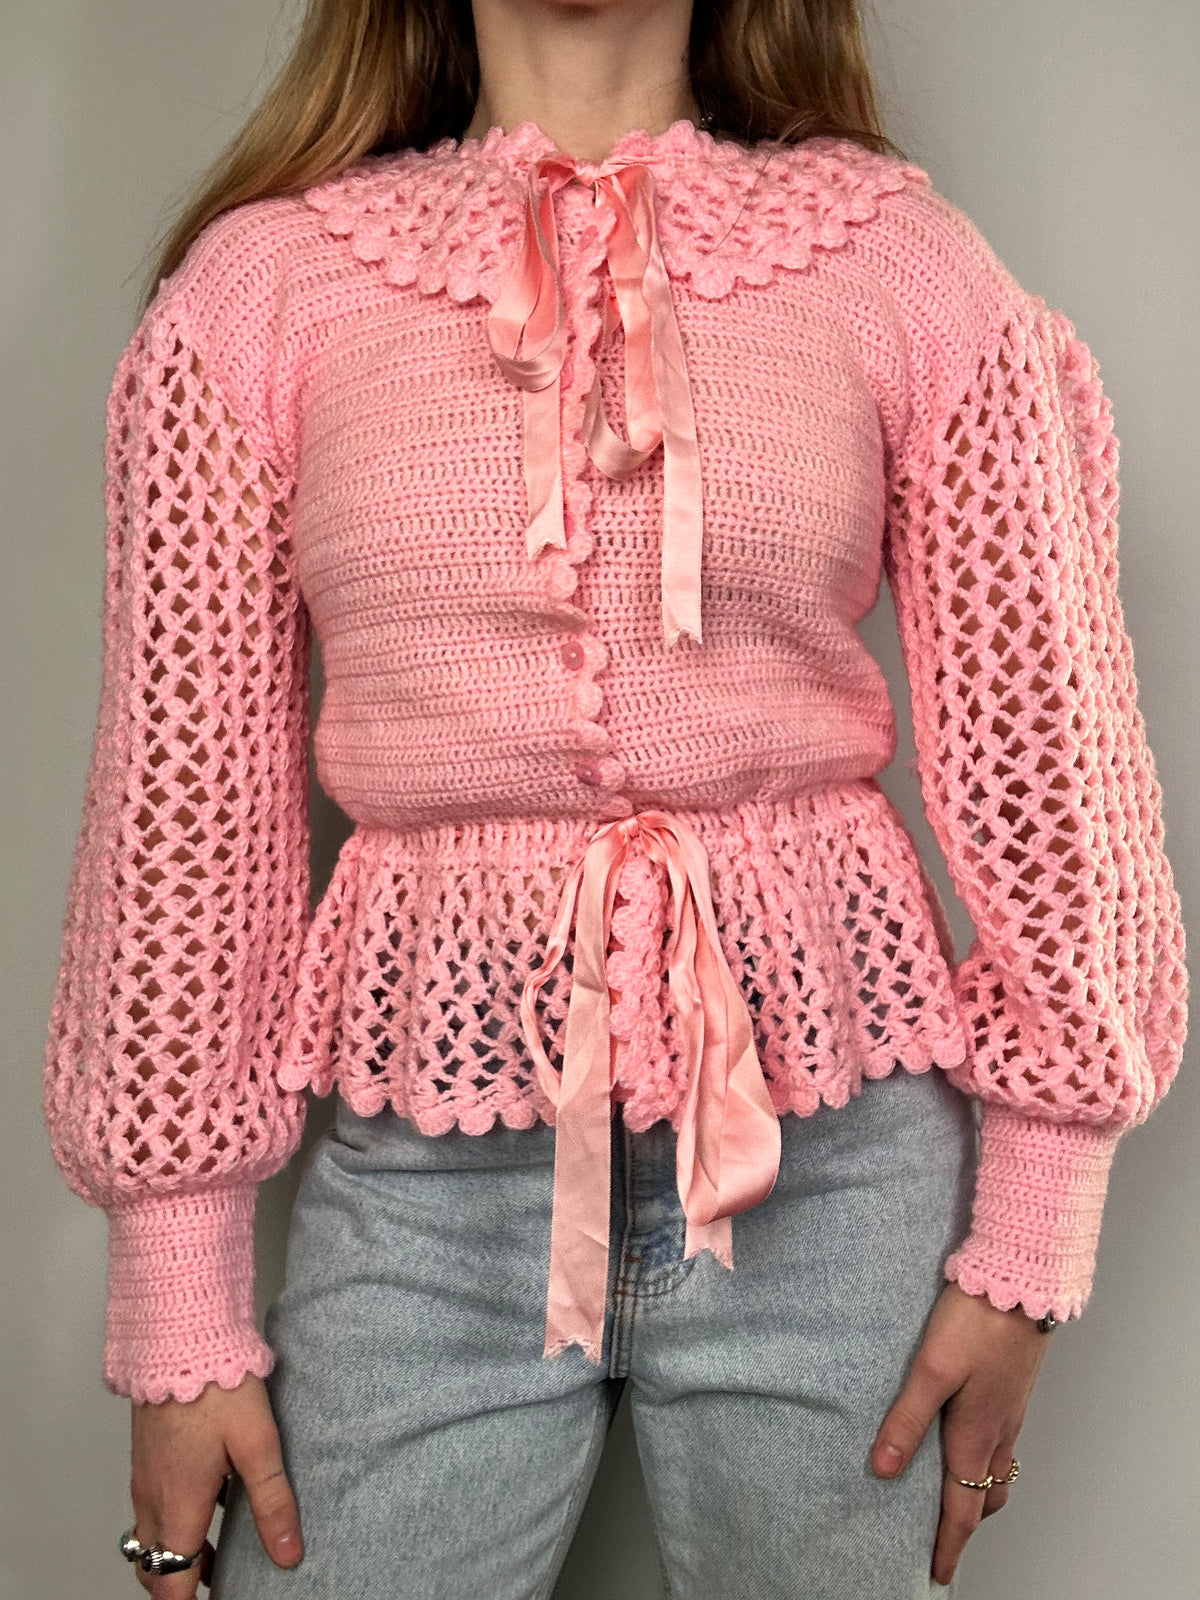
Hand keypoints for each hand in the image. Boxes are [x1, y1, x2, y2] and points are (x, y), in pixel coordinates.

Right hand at [128, 1371, 303, 1597]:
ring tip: (215, 1548)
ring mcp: (144, 1474)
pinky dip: (170, 1519)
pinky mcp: (145, 1452)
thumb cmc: (219, 1387)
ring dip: (175, 1550)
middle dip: (178, 1581)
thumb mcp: (258, 1445)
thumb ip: (272, 1502)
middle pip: (153, 1564)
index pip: (169, 1580)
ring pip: (149, 1534)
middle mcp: (151, 1496)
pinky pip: (149, 1503)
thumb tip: (288, 1556)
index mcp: (178, 1504)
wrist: (180, 1337)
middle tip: (215, 1580)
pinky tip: (207, 1496)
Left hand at [870, 1281, 1050, 1586]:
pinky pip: (1004, 1440)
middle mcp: (999, 1429)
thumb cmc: (976, 1321)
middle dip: (967, 1524)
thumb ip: (906, 1419)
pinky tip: (971, 1441)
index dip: (949, 1543)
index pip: (963, 1507)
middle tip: (945, 1541)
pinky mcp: (1013, 1386)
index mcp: (977, 1434)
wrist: (1021, 1281)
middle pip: (986, 1495)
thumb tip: (883, 1469)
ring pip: (999, 1468)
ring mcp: (1011, 1408)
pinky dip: (988, 1460)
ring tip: (956, 1498)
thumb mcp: (931, 1370)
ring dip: (980, 1493)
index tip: (937, 1573)